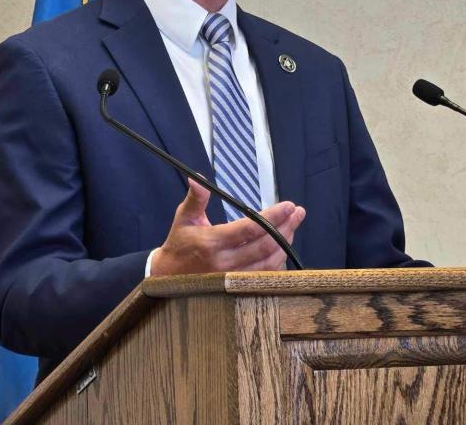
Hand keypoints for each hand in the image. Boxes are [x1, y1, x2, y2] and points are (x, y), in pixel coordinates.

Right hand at [149, 178, 305, 275]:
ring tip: (293, 226)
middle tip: (298, 213)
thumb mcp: (183, 218)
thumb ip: (196, 199)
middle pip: (265, 246)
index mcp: (212, 242)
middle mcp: (225, 262)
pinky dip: (278, 262)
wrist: (167, 277)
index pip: (249, 229)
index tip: (288, 205)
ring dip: (285, 245)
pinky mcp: (237, 288)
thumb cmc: (178, 244)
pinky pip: (265, 276)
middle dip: (285, 228)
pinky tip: (283, 248)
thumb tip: (198, 178)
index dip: (272, 217)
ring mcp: (232, 278)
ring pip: (268, 263)